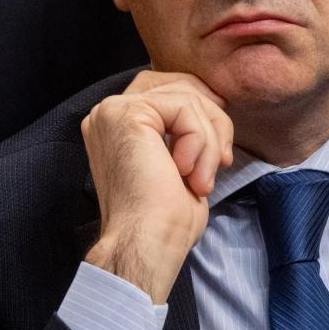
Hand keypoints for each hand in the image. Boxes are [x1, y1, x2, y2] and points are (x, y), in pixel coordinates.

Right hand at [80, 71, 233, 303]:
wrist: (146, 244)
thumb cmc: (163, 218)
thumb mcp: (179, 162)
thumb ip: (185, 131)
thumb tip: (215, 101)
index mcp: (114, 126)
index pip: (164, 90)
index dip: (201, 107)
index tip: (221, 144)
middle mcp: (106, 113)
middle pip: (176, 84)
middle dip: (211, 117)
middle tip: (221, 159)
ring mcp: (112, 111)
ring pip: (186, 96)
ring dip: (209, 139)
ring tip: (201, 180)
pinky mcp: (127, 114)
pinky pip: (185, 108)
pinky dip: (200, 141)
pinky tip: (188, 174)